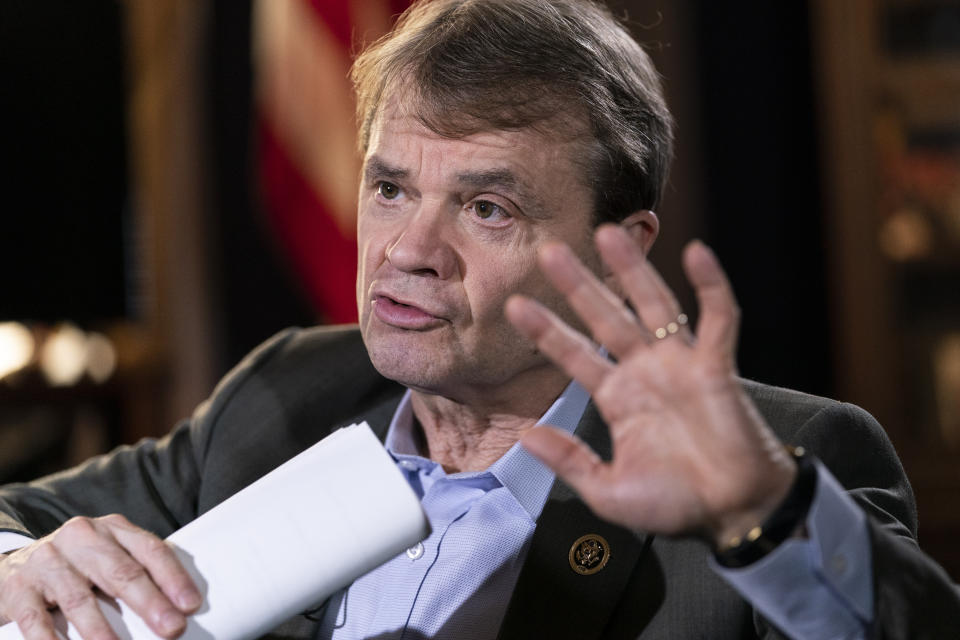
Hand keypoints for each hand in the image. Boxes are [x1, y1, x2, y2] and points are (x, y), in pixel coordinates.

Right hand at [0, 515, 200, 639]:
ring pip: (79, 598)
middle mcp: (81, 538)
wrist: (15, 564)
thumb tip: (176, 606)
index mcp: (111, 529)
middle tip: (172, 628)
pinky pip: (36, 619)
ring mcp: (47, 561)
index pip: (150, 550)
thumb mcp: (108, 556)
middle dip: (150, 602)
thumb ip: (136, 569)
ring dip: (102, 629)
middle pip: (121, 572)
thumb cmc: (77, 565)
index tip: (191, 604)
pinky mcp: (18, 588)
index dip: (173, 577)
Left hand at [505, 225, 796, 546]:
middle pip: (606, 317)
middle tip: (549, 251)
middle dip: (578, 285)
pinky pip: (718, 318)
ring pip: (654, 305)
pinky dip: (711, 286)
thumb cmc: (675, 506)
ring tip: (609, 233)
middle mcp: (645, 373)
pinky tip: (696, 253)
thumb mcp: (608, 491)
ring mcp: (681, 365)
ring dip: (633, 270)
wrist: (732, 515)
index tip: (515, 305)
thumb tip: (527, 436)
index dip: (547, 330)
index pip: (574, 354)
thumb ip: (569, 461)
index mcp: (617, 398)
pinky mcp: (717, 368)